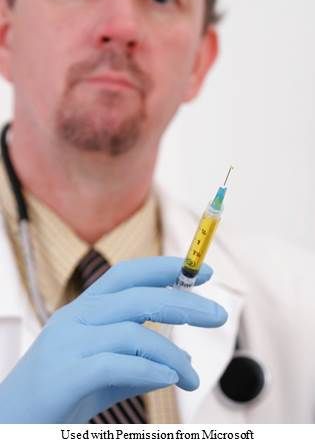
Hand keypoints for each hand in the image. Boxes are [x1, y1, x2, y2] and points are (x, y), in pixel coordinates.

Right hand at [0, 256, 226, 422]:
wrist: (14, 421)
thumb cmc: (63, 392)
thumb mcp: (105, 373)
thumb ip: (139, 364)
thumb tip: (178, 366)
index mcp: (85, 308)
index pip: (128, 274)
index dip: (165, 268)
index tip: (202, 270)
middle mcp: (75, 317)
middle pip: (137, 297)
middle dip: (183, 302)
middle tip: (220, 315)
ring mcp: (67, 343)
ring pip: (132, 333)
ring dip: (172, 355)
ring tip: (192, 378)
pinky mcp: (65, 375)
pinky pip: (115, 364)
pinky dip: (148, 370)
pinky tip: (169, 379)